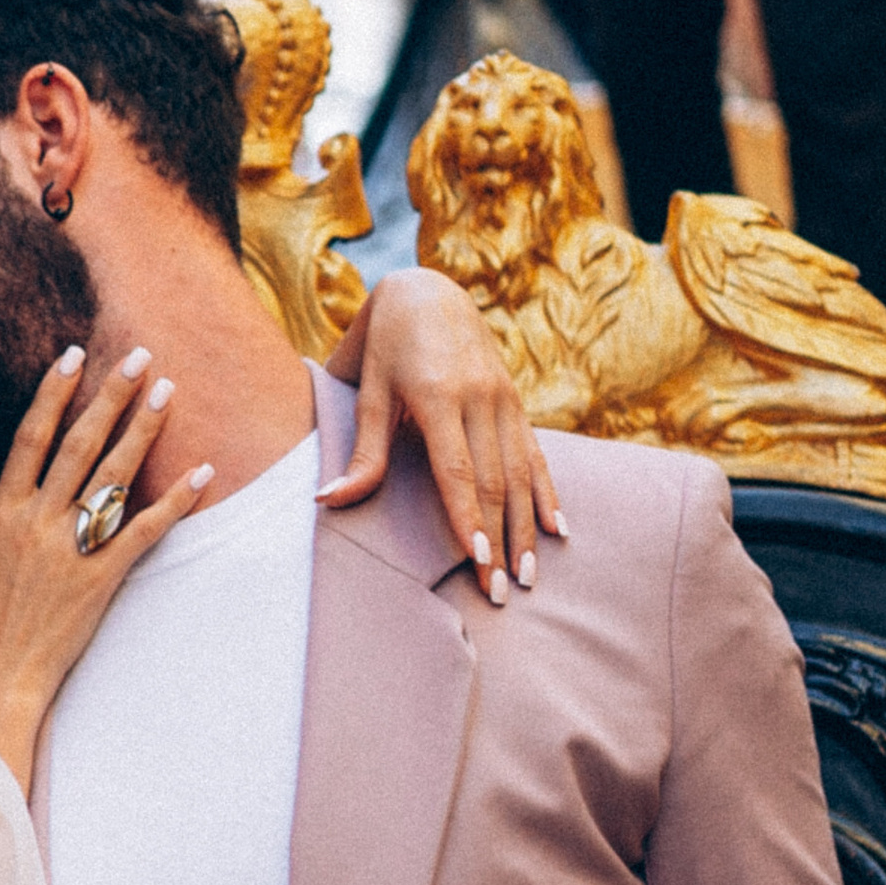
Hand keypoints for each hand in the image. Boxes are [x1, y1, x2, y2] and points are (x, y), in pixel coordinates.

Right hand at [0, 345, 211, 790]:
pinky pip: (143, 533)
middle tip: (138, 355)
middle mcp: (39, 523)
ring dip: (142, 432)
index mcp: (3, 512)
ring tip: (166, 392)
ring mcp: (72, 551)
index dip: (54, 393)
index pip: (31, 438)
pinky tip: (200, 475)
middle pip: (79, 445)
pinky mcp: (102, 580)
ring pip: (112, 479)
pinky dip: (174, 504)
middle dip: (109, 396)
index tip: (74, 355)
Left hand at [323, 268, 564, 604]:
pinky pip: (535, 454)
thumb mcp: (368, 391)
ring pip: (521, 474)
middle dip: (501, 541)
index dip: (469, 520)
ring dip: (527, 529)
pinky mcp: (516, 401)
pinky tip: (557, 530)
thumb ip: (361, 452)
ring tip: (529, 576)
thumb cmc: (386, 346)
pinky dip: (547, 494)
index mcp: (438, 397)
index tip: (479, 562)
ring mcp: (504, 399)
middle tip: (502, 592)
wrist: (428, 292)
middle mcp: (479, 398)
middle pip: (495, 482)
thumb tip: (328, 501)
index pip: (459, 472)